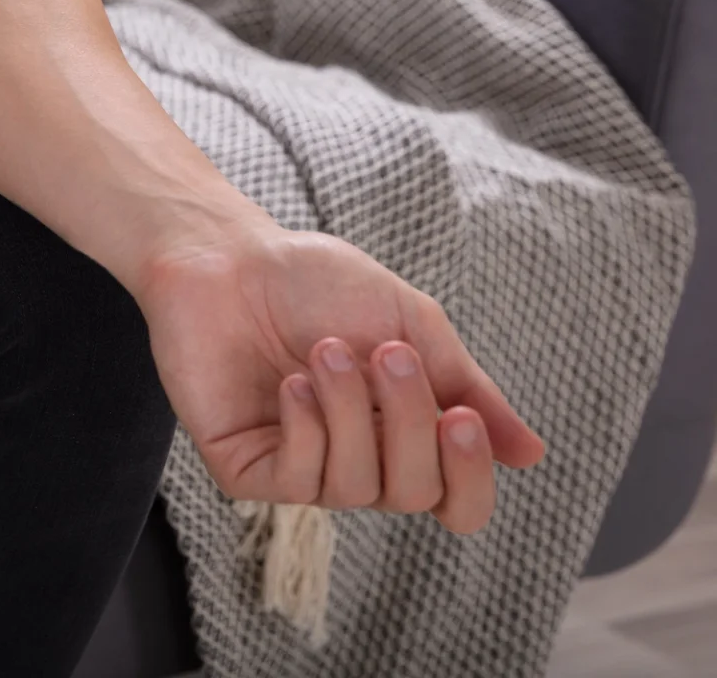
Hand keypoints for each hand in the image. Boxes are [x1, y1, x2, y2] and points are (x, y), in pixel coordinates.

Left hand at [139, 229, 545, 533]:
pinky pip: (296, 482)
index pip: (456, 500)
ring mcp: (299, 468)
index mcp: (401, 434)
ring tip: (325, 351)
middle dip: (407, 420)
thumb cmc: (315, 284)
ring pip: (356, 489)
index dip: (469, 476)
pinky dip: (305, 429)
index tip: (462, 417)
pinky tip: (290, 384)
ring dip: (349, 412)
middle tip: (386, 353)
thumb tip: (530, 454)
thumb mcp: (410, 324)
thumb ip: (465, 386)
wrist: (226, 257)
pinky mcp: (244, 468)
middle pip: (415, 494)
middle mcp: (355, 461)